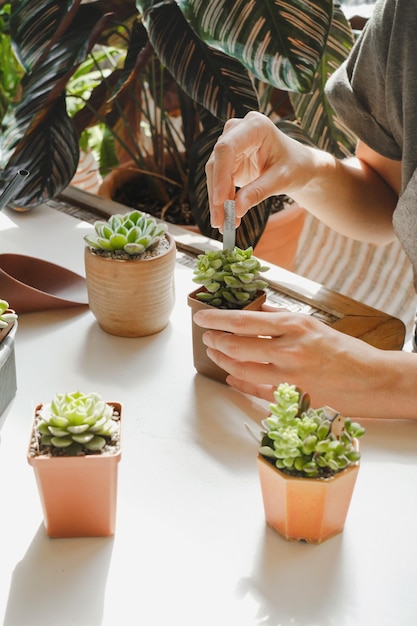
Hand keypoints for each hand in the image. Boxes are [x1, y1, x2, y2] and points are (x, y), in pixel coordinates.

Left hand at [193, 305, 391, 417]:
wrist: (373, 380)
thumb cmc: (346, 351)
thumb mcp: (313, 325)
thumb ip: (281, 319)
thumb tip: (255, 311)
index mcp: (294, 326)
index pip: (243, 320)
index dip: (216, 318)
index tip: (201, 316)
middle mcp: (289, 350)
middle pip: (236, 345)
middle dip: (214, 340)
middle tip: (207, 337)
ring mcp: (289, 377)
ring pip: (241, 369)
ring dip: (222, 360)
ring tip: (215, 354)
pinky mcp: (291, 399)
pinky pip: (256, 390)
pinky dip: (239, 382)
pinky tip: (231, 376)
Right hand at [205, 111, 309, 230]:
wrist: (299, 165)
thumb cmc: (296, 166)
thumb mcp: (281, 179)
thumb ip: (259, 192)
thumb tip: (236, 210)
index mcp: (255, 126)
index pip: (226, 148)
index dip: (220, 175)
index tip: (220, 201)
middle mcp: (238, 131)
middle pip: (217, 162)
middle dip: (217, 193)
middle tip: (220, 221)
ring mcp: (231, 144)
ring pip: (214, 174)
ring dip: (217, 200)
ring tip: (224, 223)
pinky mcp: (228, 160)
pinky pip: (218, 181)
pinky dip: (221, 200)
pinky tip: (226, 216)